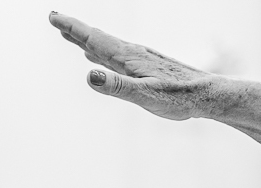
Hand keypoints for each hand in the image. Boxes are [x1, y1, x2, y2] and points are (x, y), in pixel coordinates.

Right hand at [50, 13, 218, 120]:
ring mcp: (138, 60)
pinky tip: (96, 58)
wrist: (207, 94)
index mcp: (128, 58)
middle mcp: (132, 54)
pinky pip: (114, 56)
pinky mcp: (143, 68)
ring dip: (85, 40)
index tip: (54, 17)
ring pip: (105, 47)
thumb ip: (116, 86)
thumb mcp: (144, 95)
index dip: (72, 29)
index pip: (94, 39)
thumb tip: (88, 75)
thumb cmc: (178, 98)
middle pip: (97, 38)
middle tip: (55, 20)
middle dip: (74, 30)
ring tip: (71, 36)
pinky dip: (99, 52)